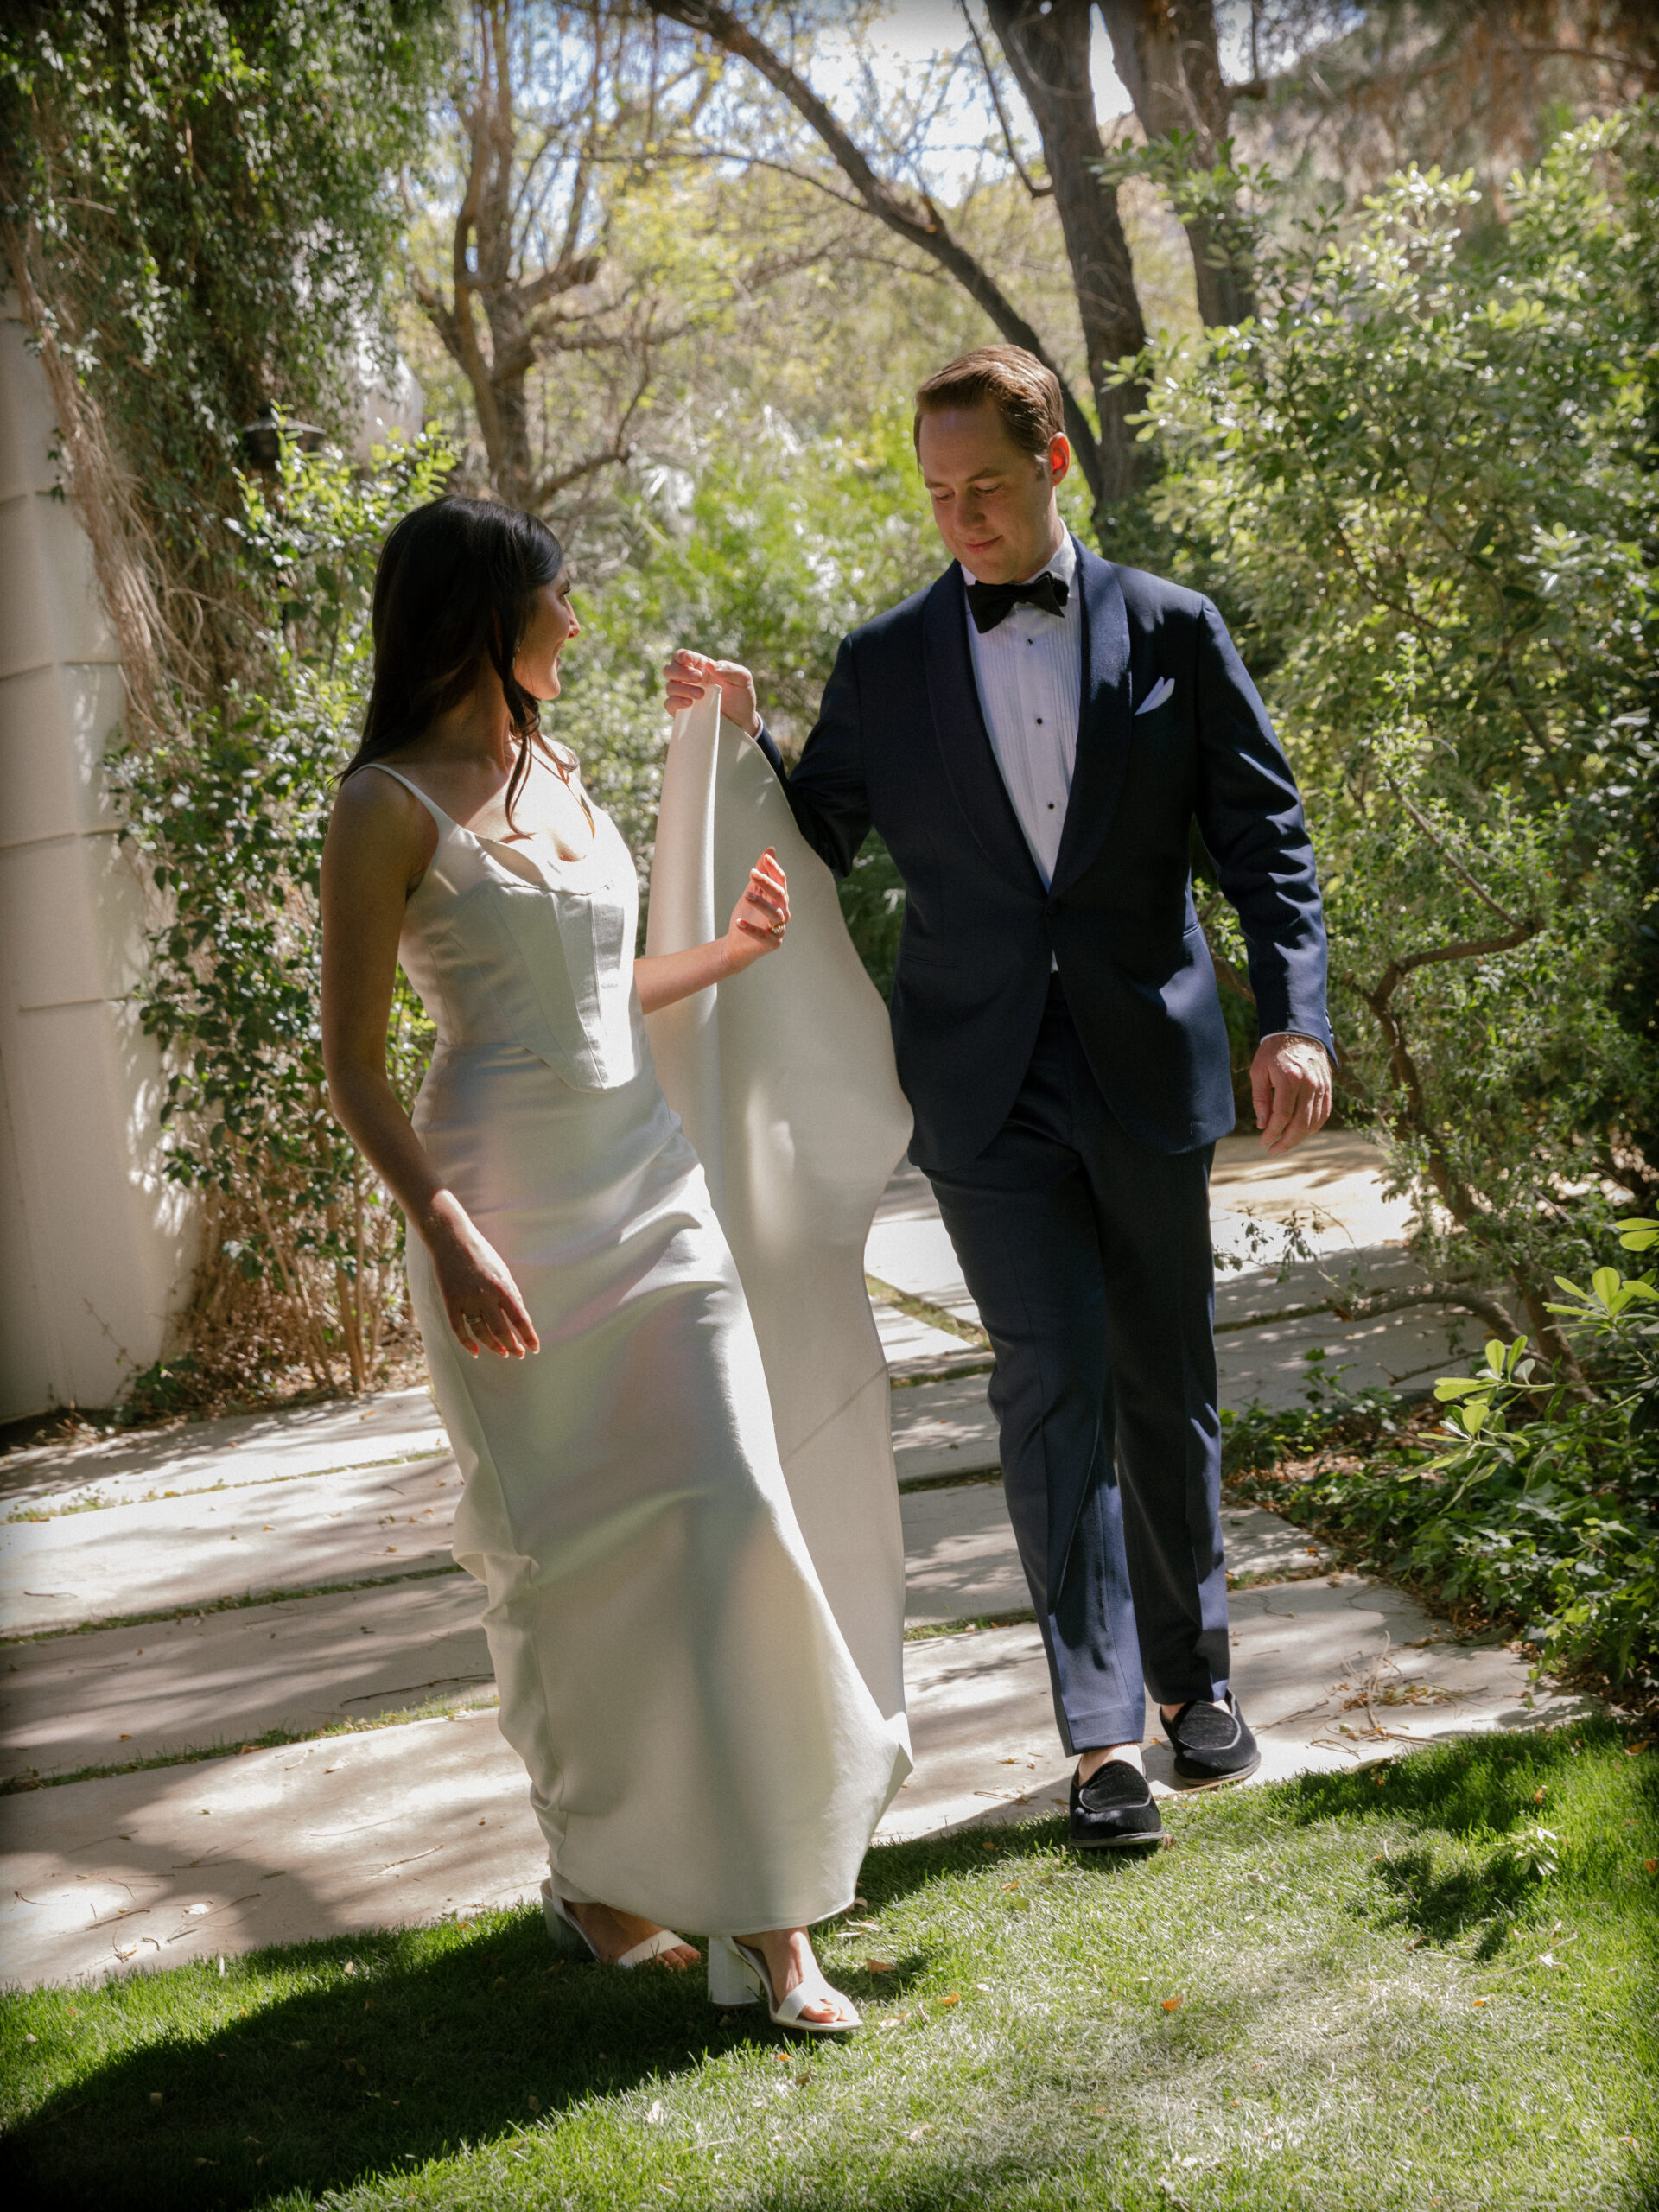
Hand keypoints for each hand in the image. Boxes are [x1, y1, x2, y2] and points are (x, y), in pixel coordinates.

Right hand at [426, 1197, 539, 1358]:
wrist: (452, 1240)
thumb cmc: (482, 1254)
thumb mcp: (503, 1271)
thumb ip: (511, 1294)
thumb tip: (519, 1317)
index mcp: (503, 1287)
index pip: (520, 1319)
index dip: (528, 1337)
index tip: (535, 1348)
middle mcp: (485, 1296)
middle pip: (502, 1330)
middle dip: (512, 1346)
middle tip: (518, 1354)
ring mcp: (466, 1300)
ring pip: (482, 1333)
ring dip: (493, 1346)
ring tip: (503, 1352)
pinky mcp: (450, 1302)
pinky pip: (459, 1329)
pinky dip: (467, 1343)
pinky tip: (476, 1351)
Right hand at [663, 648, 759, 736]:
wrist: (743, 721)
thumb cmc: (742, 696)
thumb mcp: (743, 679)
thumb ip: (729, 669)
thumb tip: (709, 665)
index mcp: (701, 666)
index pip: (682, 656)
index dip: (681, 656)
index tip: (687, 661)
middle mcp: (689, 679)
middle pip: (670, 669)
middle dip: (681, 672)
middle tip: (698, 678)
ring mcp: (684, 695)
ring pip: (669, 687)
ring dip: (682, 689)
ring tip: (701, 695)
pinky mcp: (682, 711)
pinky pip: (669, 704)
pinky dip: (676, 702)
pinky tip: (689, 704)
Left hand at [722, 848, 788, 975]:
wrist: (737, 944)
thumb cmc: (748, 916)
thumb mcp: (753, 891)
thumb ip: (761, 873)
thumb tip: (771, 850)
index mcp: (779, 900)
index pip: (781, 881)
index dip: (774, 869)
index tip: (765, 857)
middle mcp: (783, 913)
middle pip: (779, 895)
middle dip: (767, 883)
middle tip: (752, 873)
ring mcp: (778, 929)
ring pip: (774, 914)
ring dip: (761, 903)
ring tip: (746, 895)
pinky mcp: (772, 944)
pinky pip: (763, 936)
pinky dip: (751, 929)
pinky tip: (739, 923)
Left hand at [1250, 1034, 1332, 1154]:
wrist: (1299, 1032)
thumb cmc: (1273, 1051)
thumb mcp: (1259, 1071)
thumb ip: (1260, 1098)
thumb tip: (1263, 1125)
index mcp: (1290, 1079)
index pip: (1283, 1116)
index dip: (1273, 1133)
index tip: (1263, 1142)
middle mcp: (1309, 1085)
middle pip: (1300, 1124)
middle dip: (1286, 1142)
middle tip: (1272, 1151)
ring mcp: (1321, 1087)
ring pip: (1313, 1122)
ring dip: (1299, 1137)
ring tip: (1284, 1143)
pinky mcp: (1328, 1088)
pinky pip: (1324, 1114)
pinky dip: (1313, 1127)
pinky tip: (1301, 1133)